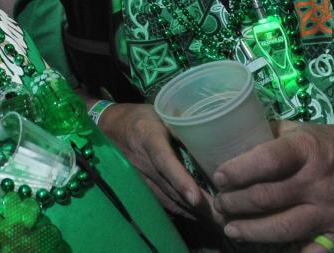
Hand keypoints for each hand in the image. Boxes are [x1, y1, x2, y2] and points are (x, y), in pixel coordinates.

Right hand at [99, 103, 210, 219]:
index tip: (196, 198)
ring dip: (191, 212)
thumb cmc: (140, 116)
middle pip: (170, 187)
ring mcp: (139, 177)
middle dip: (197, 205)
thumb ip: (182, 125)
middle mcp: (142, 161)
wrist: (109, 127)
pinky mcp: (141, 186)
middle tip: (224, 216)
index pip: (164, 161)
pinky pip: (162, 202)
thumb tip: (211, 137)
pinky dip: (181, 210)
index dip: (180, 180)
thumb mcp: (161, 112)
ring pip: (167, 199)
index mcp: (148, 137)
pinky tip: (197, 215)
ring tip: (217, 220)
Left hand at [212, 121, 333, 246]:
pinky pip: (313, 251)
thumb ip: (271, 134)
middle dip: (235, 203)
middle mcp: (318, 182)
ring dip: (251, 230)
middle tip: (219, 205)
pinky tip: (266, 252)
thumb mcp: (303, 130)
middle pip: (267, 197)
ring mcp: (330, 211)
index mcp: (307, 150)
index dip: (238, 170)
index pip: (267, 160)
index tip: (218, 177)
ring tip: (231, 229)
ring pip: (283, 227)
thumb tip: (234, 137)